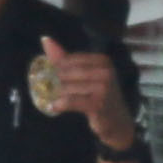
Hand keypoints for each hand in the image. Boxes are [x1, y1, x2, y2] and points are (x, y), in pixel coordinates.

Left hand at [40, 35, 135, 150]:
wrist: (117, 122)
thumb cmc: (99, 97)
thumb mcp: (85, 76)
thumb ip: (65, 58)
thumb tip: (45, 39)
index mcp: (103, 61)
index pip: (71, 59)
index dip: (57, 68)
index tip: (50, 76)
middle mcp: (105, 72)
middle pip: (68, 72)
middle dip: (55, 81)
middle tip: (47, 88)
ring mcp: (103, 88)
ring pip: (68, 87)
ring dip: (57, 94)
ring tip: (51, 98)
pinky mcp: (98, 104)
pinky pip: (71, 101)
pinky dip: (60, 104)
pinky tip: (53, 107)